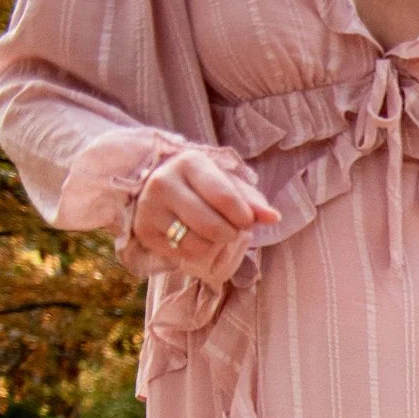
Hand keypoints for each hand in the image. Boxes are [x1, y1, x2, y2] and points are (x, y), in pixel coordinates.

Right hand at [129, 149, 277, 279]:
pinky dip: (197, 252)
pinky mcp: (144, 231)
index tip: (246, 220)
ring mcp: (149, 207)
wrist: (158, 187)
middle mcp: (163, 182)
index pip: (226, 199)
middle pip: (214, 227)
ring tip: (210, 231)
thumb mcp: (228, 185)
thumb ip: (252, 201)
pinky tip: (193, 236)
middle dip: (231, 234)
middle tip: (229, 228)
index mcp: (189, 163)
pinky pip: (184, 254)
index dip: (244, 218)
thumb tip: (273, 217)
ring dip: (215, 245)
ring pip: (200, 245)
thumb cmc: (204, 185)